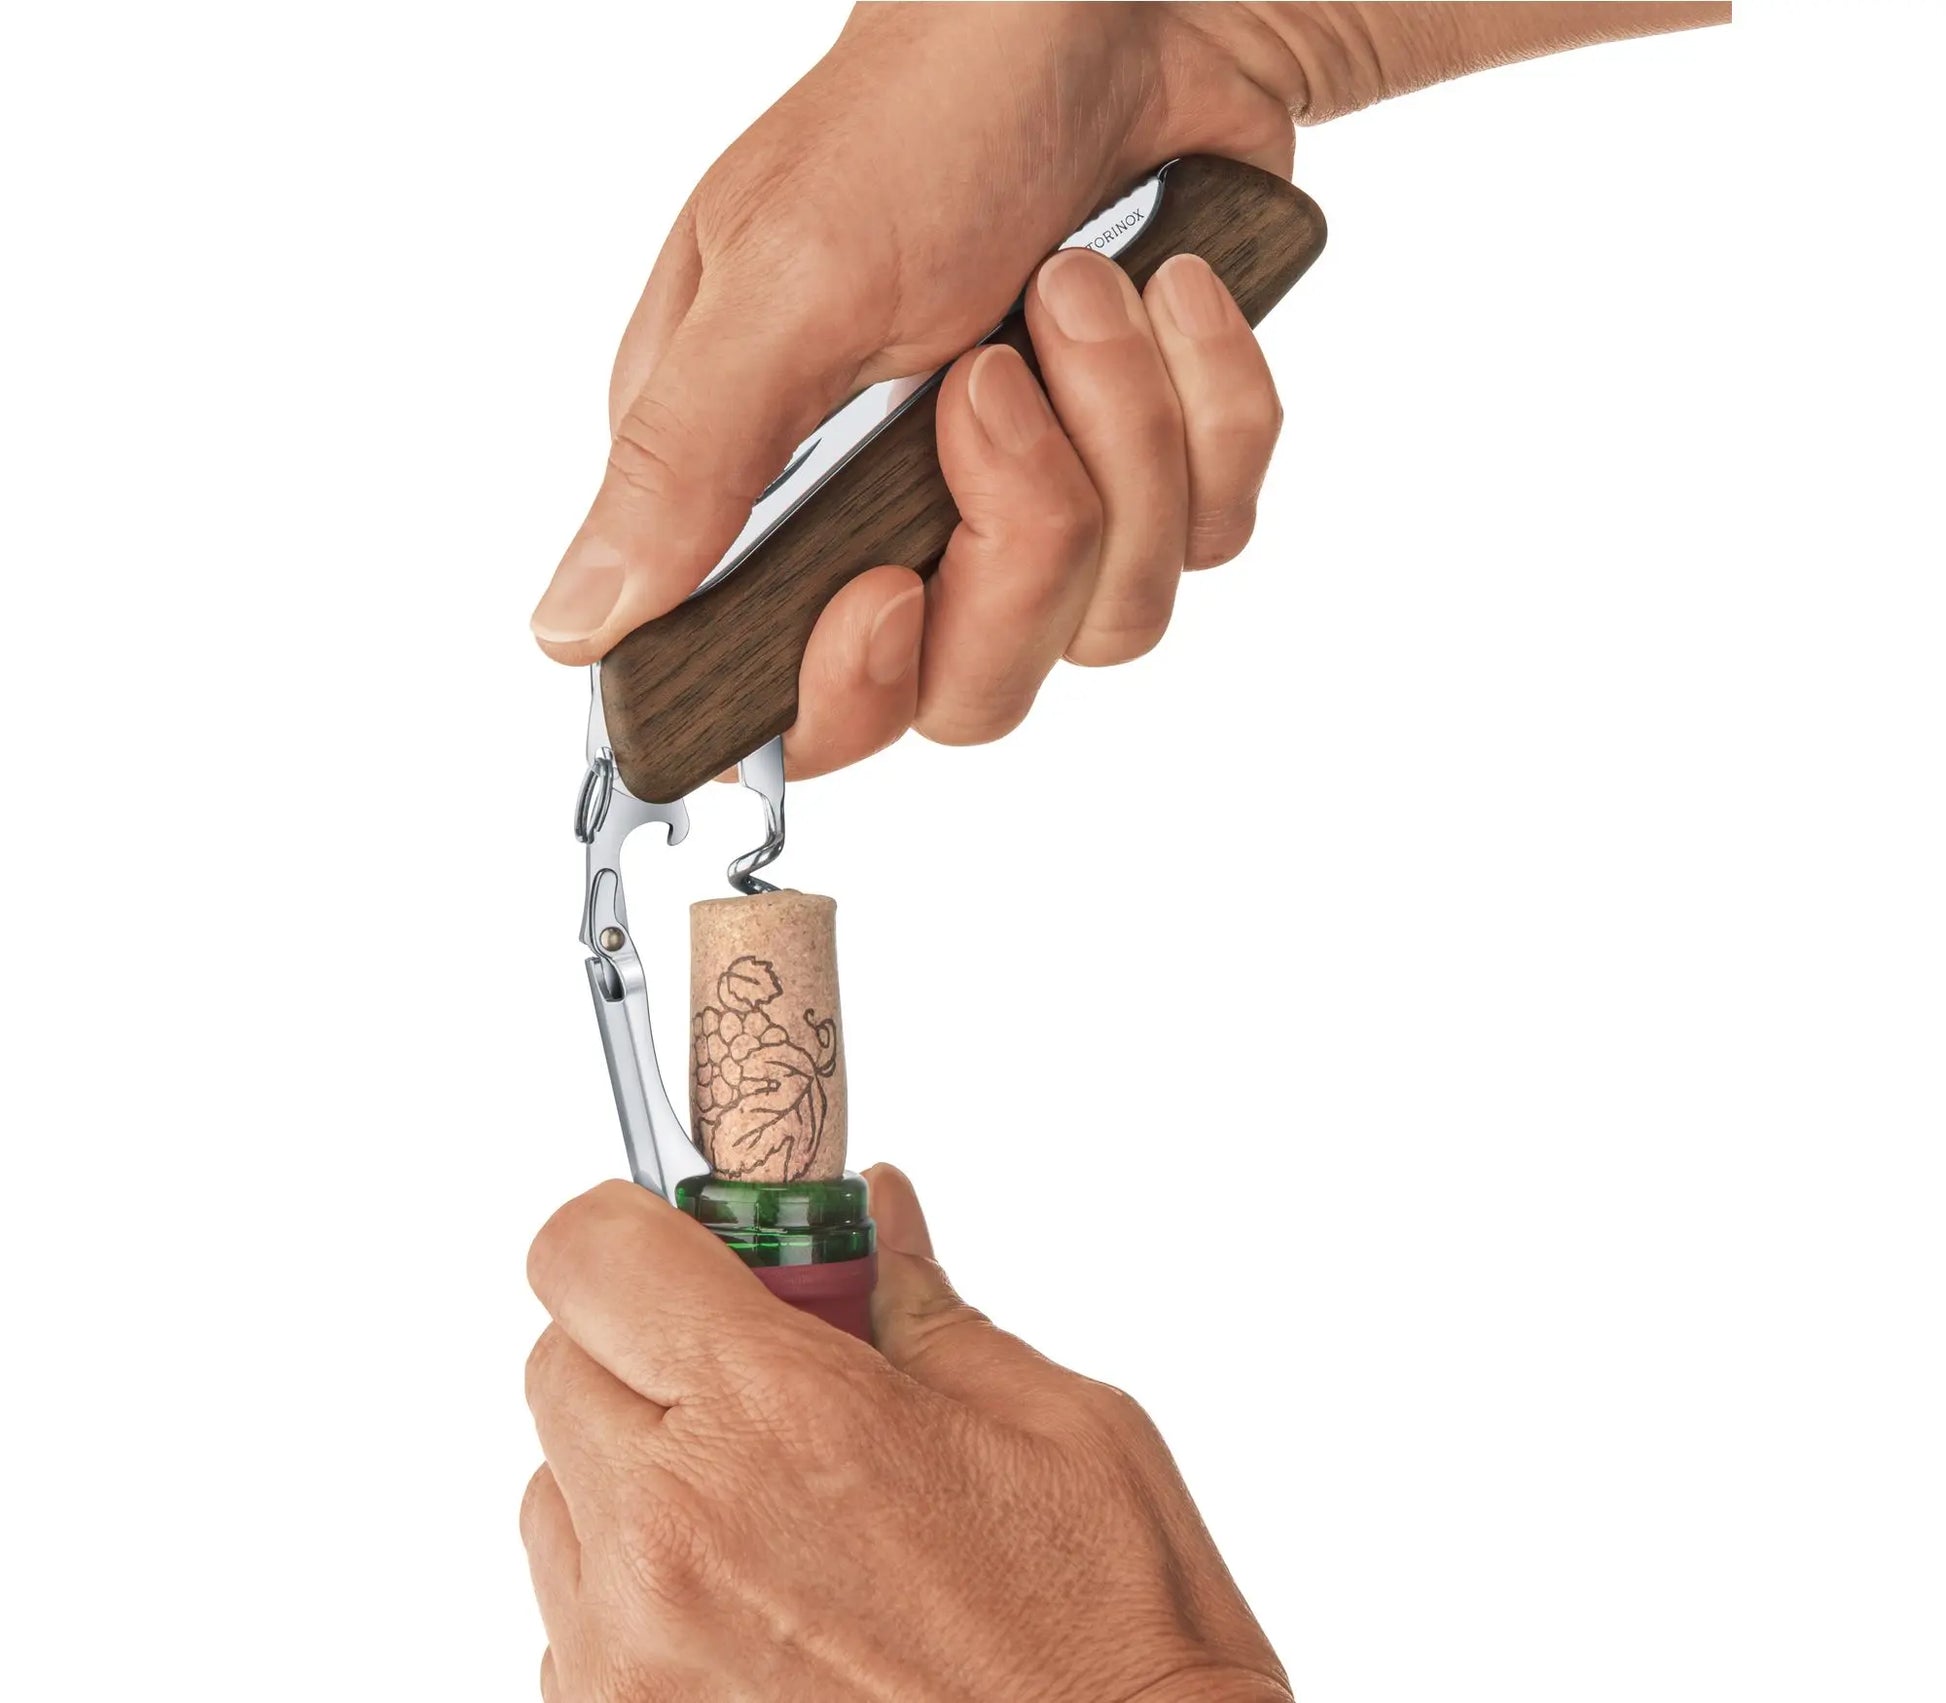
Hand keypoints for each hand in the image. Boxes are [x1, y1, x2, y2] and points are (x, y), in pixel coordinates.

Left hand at [521, 1167, 1289, 1701]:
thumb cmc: (1110, 1646)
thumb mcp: (1058, 1429)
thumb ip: (927, 1308)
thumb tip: (875, 1216)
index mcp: (786, 1418)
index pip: (590, 1253)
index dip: (630, 1228)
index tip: (686, 1242)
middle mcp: (677, 1537)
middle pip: (559, 1361)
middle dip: (645, 1341)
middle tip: (759, 1369)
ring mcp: (631, 1661)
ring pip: (555, 1492)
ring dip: (635, 1469)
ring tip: (771, 1506)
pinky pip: (572, 1618)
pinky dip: (637, 1588)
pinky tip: (761, 1604)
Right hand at [530, 3, 1726, 779]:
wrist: (1119, 17)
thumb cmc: (925, 121)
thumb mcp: (784, 281)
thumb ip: (686, 466)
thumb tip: (572, 625)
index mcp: (772, 500)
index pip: (799, 709)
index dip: (851, 690)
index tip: (885, 587)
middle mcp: (903, 531)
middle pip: (976, 689)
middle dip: (1018, 531)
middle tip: (994, 376)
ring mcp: (1041, 514)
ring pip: (1114, 620)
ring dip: (1123, 434)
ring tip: (1083, 287)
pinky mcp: (1155, 481)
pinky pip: (1216, 532)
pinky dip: (1214, 403)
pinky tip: (1173, 290)